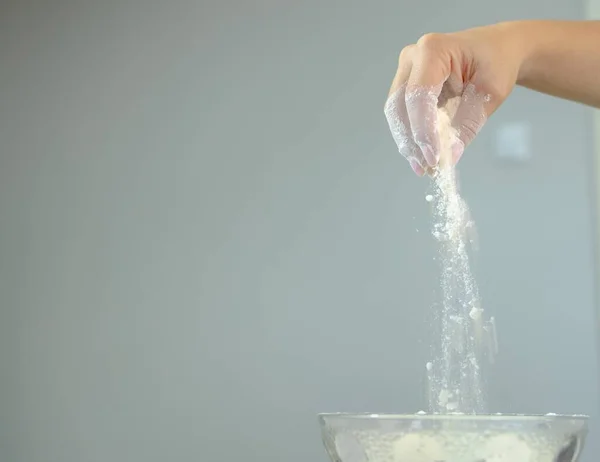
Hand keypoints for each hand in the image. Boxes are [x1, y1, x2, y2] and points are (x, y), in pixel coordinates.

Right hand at [384, 23, 524, 175]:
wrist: (497, 50)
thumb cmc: (497, 63)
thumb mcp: (490, 93)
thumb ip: (468, 123)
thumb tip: (449, 156)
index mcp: (432, 50)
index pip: (418, 95)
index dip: (422, 129)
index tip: (433, 157)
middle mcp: (411, 58)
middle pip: (399, 106)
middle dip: (411, 140)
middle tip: (426, 167)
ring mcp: (405, 72)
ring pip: (396, 114)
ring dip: (408, 142)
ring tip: (425, 166)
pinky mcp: (406, 87)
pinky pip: (403, 115)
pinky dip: (412, 137)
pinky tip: (423, 155)